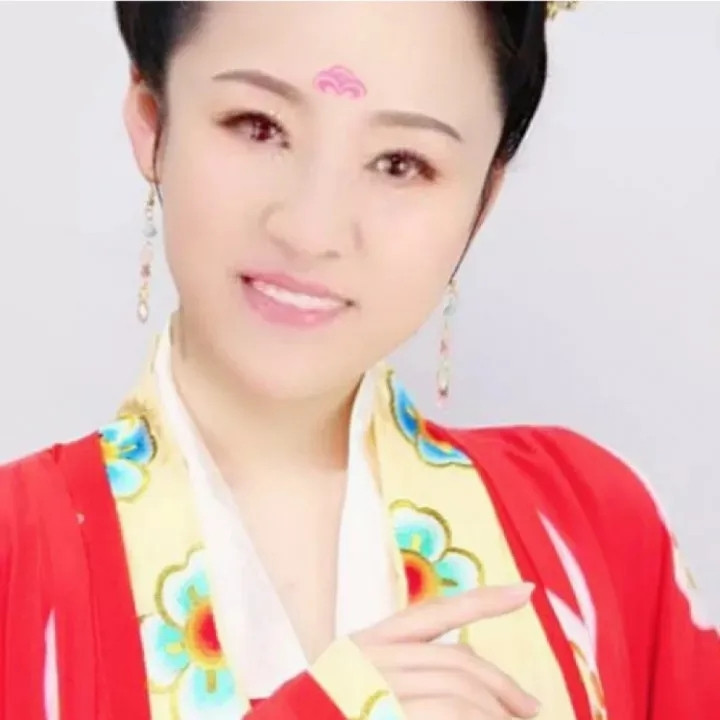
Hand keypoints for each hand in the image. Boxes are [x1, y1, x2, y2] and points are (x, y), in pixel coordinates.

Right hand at [352, 584, 540, 718]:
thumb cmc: (317, 715)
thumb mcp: (354, 685)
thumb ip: (401, 675)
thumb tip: (462, 688)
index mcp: (368, 644)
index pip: (436, 614)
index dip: (483, 602)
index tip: (526, 591)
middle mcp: (375, 659)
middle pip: (460, 664)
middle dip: (504, 688)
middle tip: (531, 711)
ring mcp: (378, 689)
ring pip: (460, 695)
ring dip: (496, 713)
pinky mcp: (382, 711)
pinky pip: (445, 712)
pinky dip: (477, 716)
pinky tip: (493, 718)